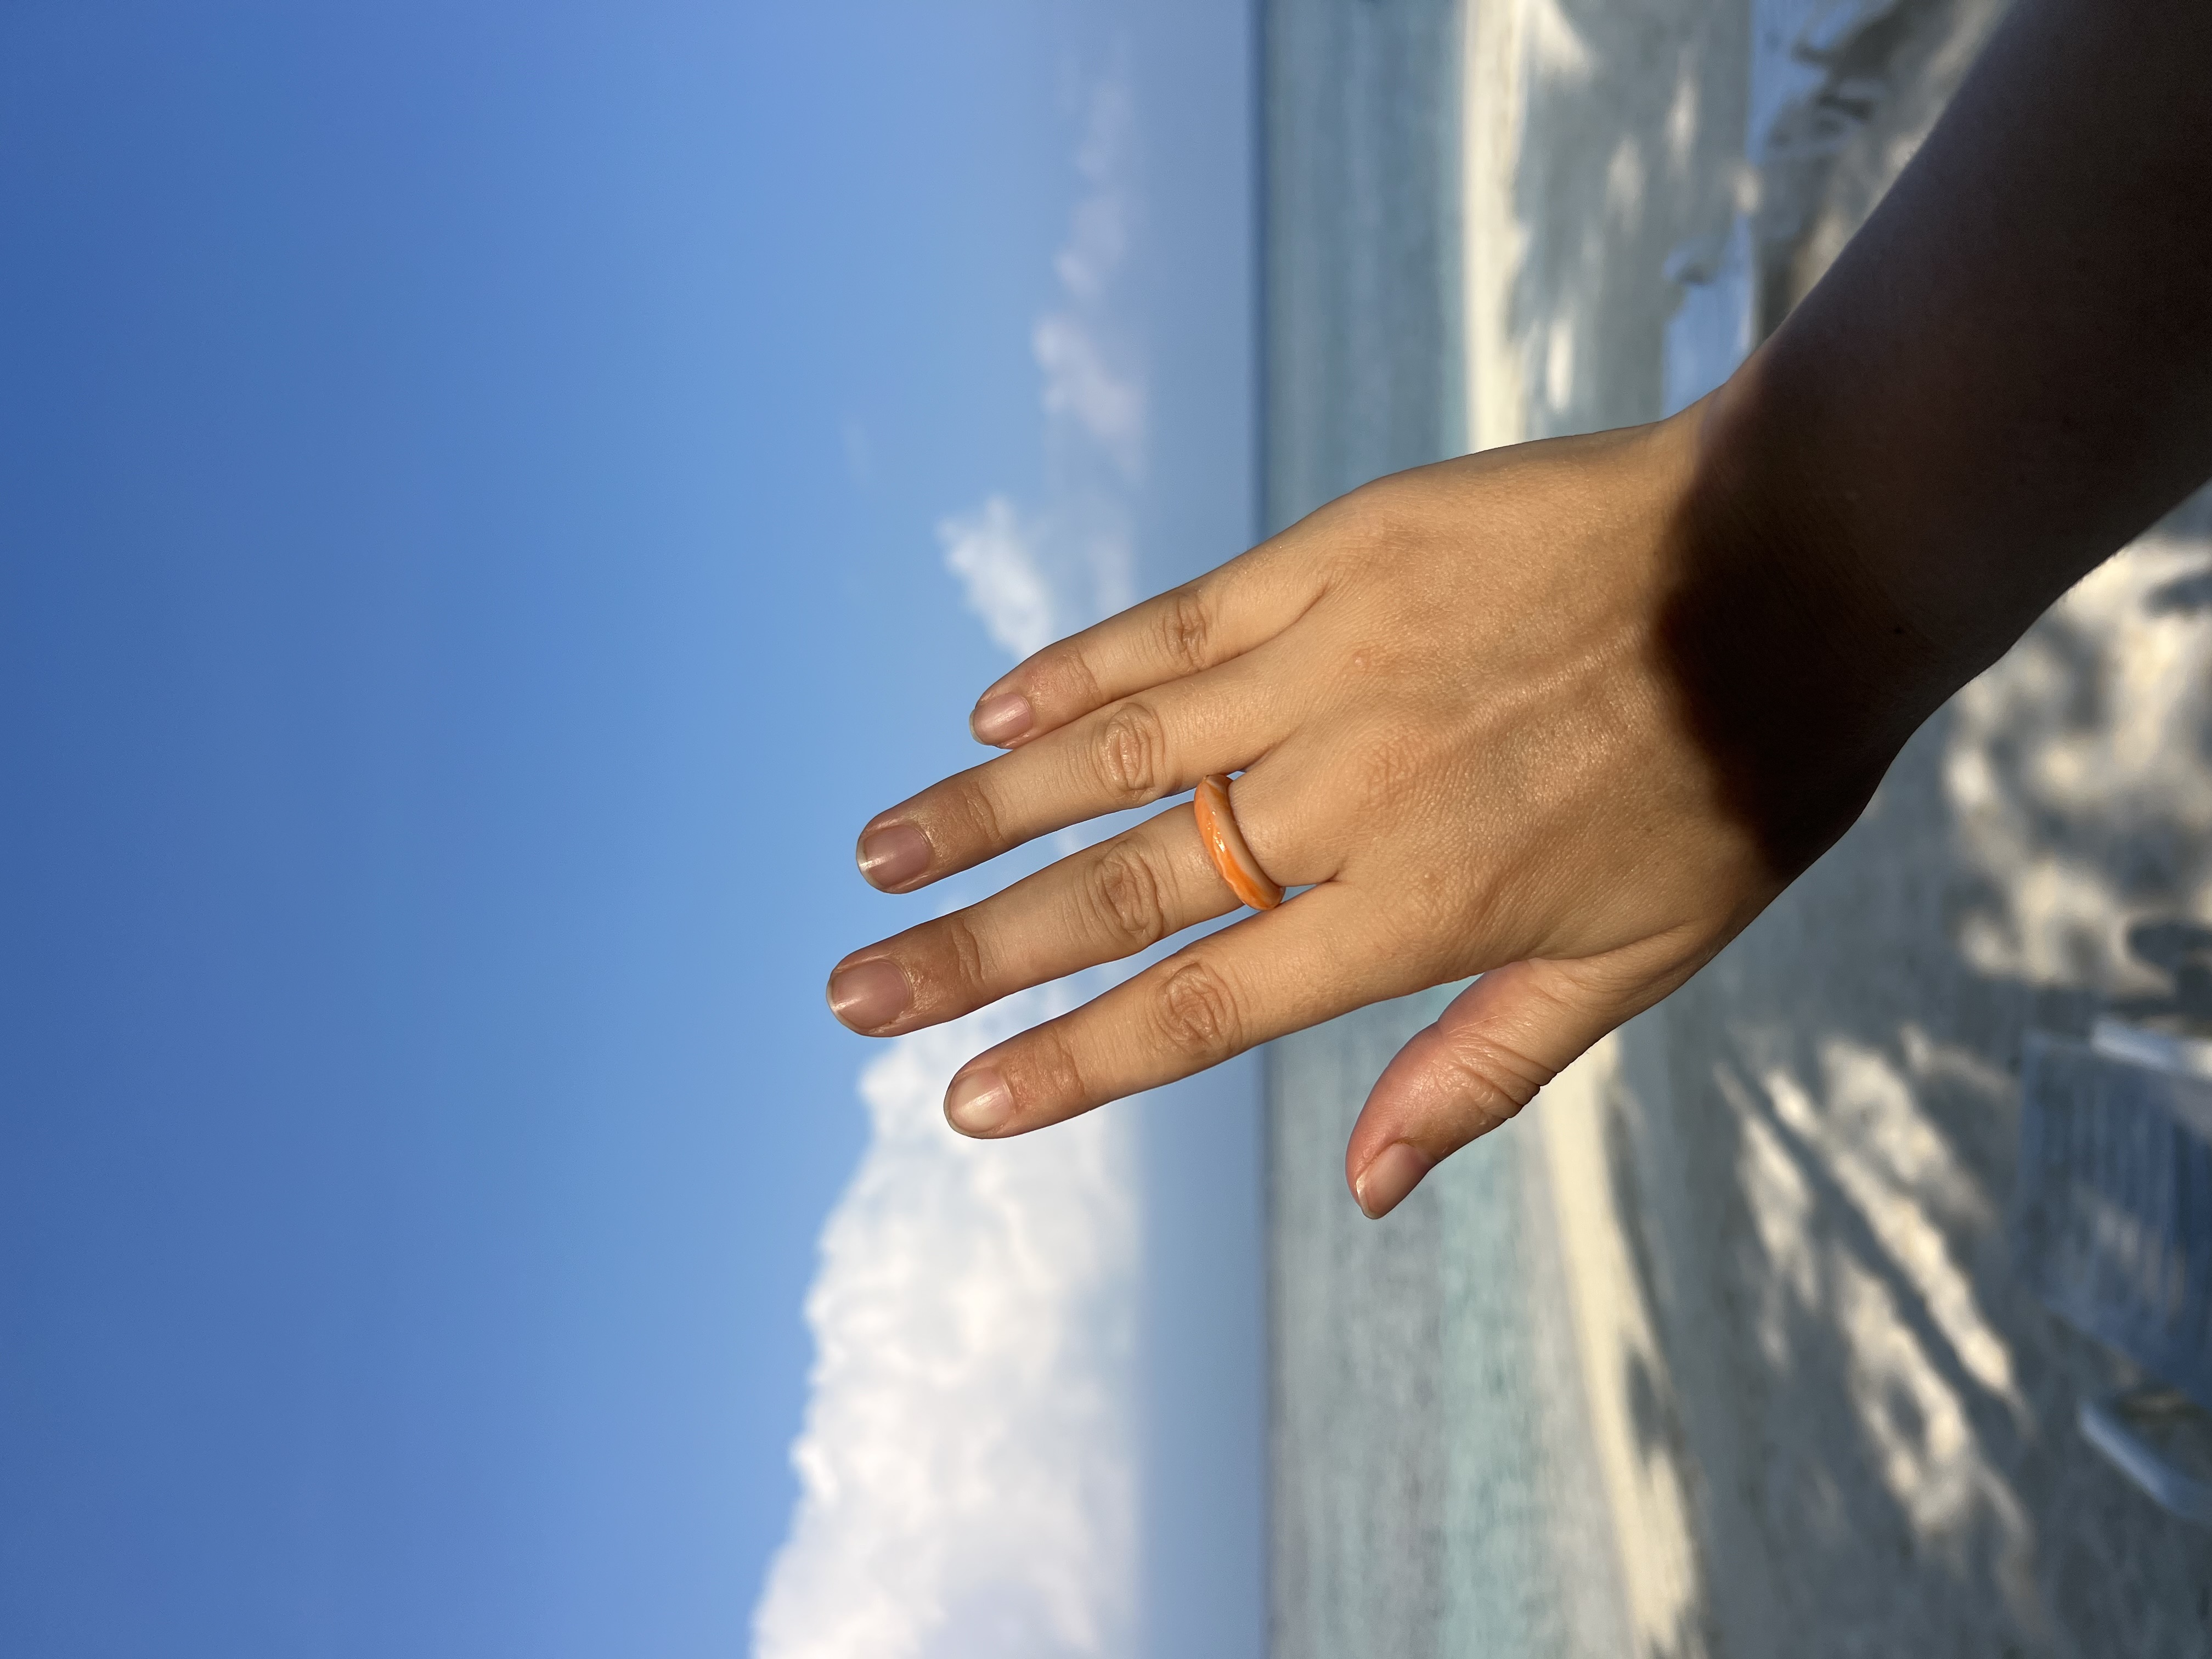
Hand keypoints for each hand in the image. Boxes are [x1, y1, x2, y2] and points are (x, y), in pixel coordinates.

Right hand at [825, 406, 1915, 1215]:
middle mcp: (1345, 796)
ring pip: (1115, 753)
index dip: (1070, 1060)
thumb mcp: (1637, 961)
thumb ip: (1482, 1069)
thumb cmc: (1734, 781)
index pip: (1200, 1006)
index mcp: (1415, 911)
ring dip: (981, 810)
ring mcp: (1329, 664)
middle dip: (971, 952)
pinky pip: (1177, 624)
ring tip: (872, 856)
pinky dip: (1078, 669)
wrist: (1797, 564)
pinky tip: (994, 710)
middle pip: (1121, 889)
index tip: (961, 1098)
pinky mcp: (1335, 557)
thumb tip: (1364, 1190)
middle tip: (851, 992)